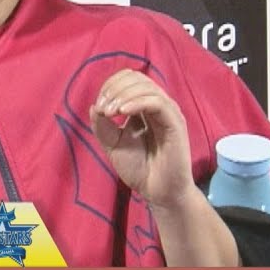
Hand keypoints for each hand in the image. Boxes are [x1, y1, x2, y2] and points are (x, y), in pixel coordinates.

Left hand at [89, 69, 195, 208]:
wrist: (157, 191)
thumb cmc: (138, 169)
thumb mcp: (112, 145)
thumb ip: (102, 126)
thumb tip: (94, 105)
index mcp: (144, 107)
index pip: (128, 80)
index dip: (110, 86)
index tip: (99, 108)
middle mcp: (158, 105)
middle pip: (136, 78)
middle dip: (114, 89)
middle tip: (103, 110)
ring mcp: (168, 113)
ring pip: (147, 87)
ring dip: (123, 95)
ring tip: (110, 113)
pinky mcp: (175, 123)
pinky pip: (157, 102)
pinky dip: (137, 103)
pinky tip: (122, 113)